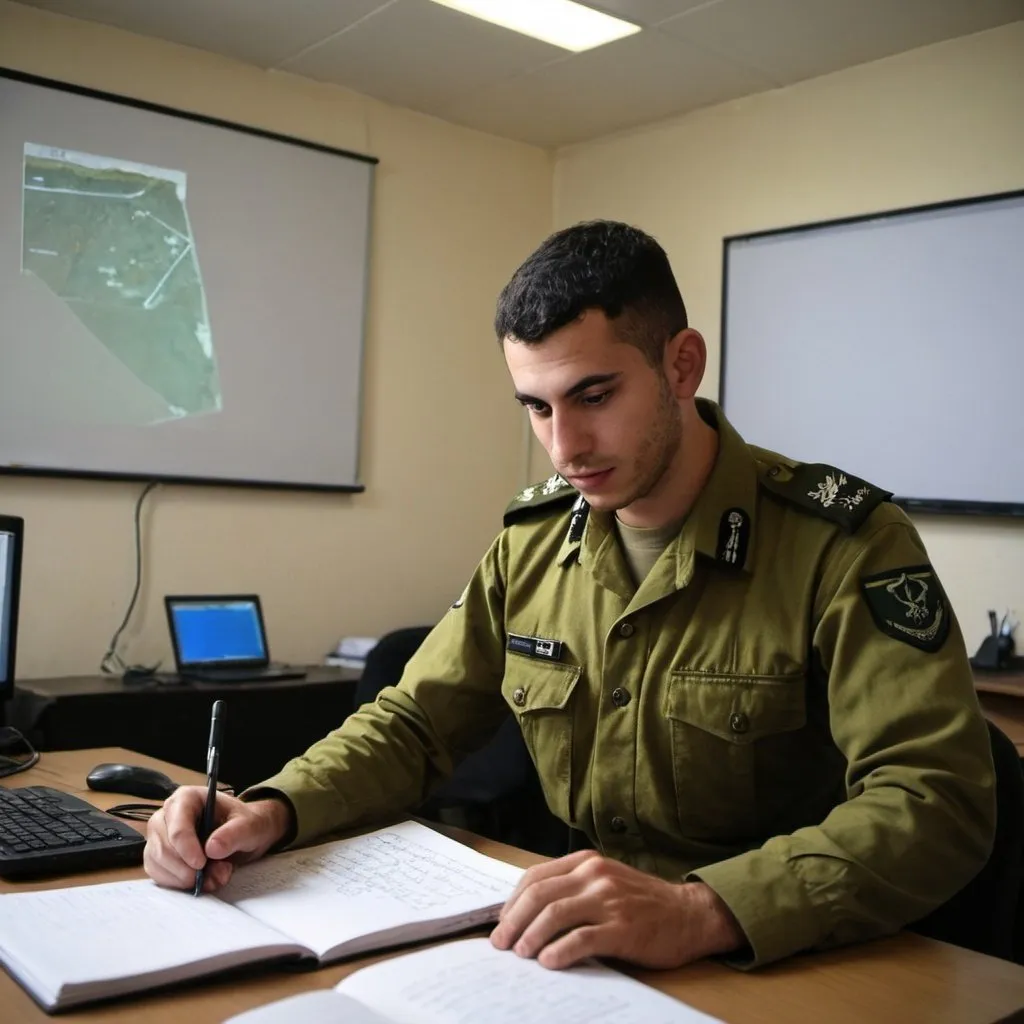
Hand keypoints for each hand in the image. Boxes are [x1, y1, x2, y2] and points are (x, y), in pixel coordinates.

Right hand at [143, 786, 290, 891]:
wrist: (243, 835)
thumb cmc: (244, 824)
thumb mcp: (249, 825)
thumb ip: (234, 834)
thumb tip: (212, 849)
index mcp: (186, 798)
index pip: (177, 826)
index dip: (186, 848)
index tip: (201, 864)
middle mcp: (166, 816)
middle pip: (164, 848)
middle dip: (188, 868)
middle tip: (217, 874)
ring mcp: (159, 838)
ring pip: (158, 865)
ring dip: (186, 879)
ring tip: (215, 876)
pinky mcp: (158, 858)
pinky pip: (160, 876)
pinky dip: (179, 884)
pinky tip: (201, 881)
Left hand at [490, 850, 742, 969]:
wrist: (689, 913)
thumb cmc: (643, 902)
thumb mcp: (605, 881)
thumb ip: (573, 888)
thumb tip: (528, 913)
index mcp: (586, 861)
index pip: (535, 877)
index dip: (512, 901)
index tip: (502, 922)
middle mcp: (595, 875)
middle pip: (540, 895)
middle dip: (513, 920)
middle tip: (501, 943)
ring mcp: (609, 900)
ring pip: (555, 914)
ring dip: (531, 936)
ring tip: (520, 954)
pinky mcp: (622, 928)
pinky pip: (582, 938)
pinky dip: (560, 951)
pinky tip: (548, 962)